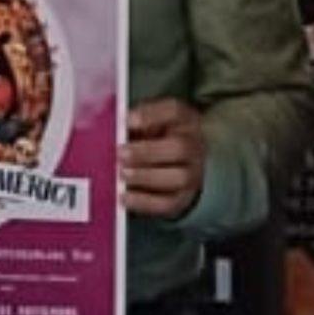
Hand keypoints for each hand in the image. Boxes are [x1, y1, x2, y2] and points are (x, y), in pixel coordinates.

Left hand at [120, 98, 205, 218]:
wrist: (179, 163)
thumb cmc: (157, 136)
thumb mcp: (149, 120)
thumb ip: (135, 119)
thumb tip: (119, 124)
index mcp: (184, 119)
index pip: (174, 111)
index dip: (150, 115)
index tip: (126, 121)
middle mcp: (194, 145)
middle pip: (180, 147)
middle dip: (147, 152)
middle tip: (120, 153)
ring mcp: (193, 174)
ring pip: (178, 177)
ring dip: (146, 176)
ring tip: (122, 175)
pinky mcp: (183, 198)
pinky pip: (169, 203)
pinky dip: (145, 202)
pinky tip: (124, 197)